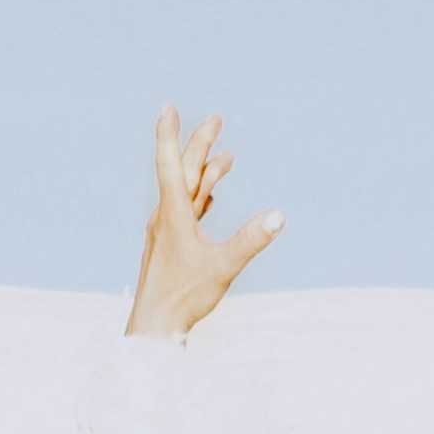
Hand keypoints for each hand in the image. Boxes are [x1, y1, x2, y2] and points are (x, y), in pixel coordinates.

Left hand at [128, 106, 280, 340]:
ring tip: (226, 156)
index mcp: (174, 214)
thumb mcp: (223, 267)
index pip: (169, 164)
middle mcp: (167, 217)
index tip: (168, 107)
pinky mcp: (170, 244)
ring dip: (205, 171)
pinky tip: (208, 197)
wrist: (154, 326)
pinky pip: (185, 210)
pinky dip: (199, 196)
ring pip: (186, 192)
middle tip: (216, 118)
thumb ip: (251, 240)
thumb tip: (279, 215)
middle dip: (199, 144)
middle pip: (183, 172)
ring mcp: (167, 231)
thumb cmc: (184, 297)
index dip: (168, 133)